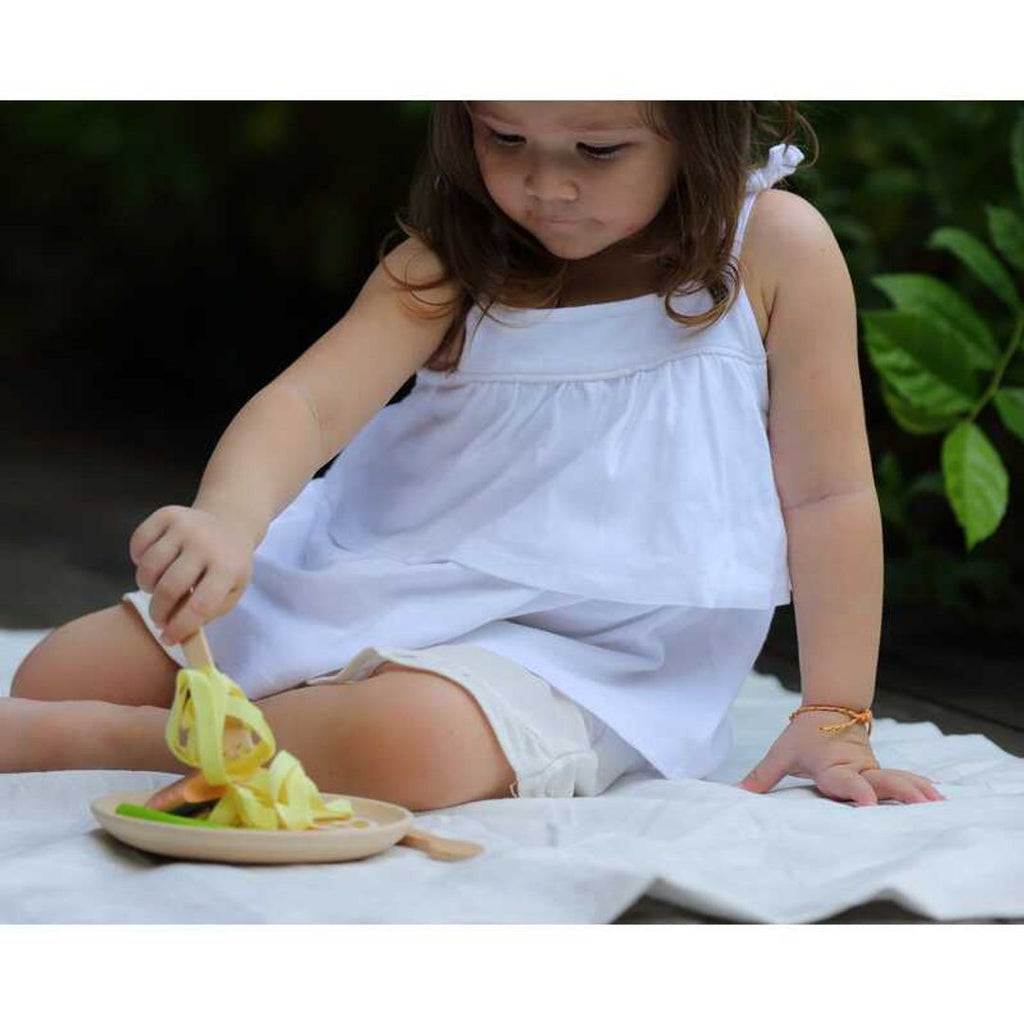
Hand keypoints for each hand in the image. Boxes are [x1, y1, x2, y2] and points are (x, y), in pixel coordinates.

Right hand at [129, 505, 254, 644]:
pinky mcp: (167, 514)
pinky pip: (138, 543)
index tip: (168, 638)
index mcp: (228, 567)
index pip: (200, 605)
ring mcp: (185, 526)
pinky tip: (154, 565)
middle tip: (159, 619)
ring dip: (147, 586)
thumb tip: (176, 634)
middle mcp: (205, 544)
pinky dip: (138, 560)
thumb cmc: (229, 565)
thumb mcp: (232, 590)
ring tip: (158, 589)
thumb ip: (209, 613)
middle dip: (159, 612)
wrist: (230, 524)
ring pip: (149, 567)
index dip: (180, 626)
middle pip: (169, 587)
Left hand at [738, 708, 944, 805]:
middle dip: (901, 793)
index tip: (867, 802)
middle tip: (923, 805)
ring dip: (917, 790)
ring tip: (939, 803)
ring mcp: (871, 769)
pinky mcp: (879, 770)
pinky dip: (919, 786)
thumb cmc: (803, 737)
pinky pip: (902, 778)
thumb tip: (736, 792)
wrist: (829, 710)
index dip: (856, 791)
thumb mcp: (781, 754)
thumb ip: (762, 776)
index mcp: (832, 767)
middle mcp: (856, 770)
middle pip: (881, 781)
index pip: (845, 781)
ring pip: (897, 778)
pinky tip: (939, 796)